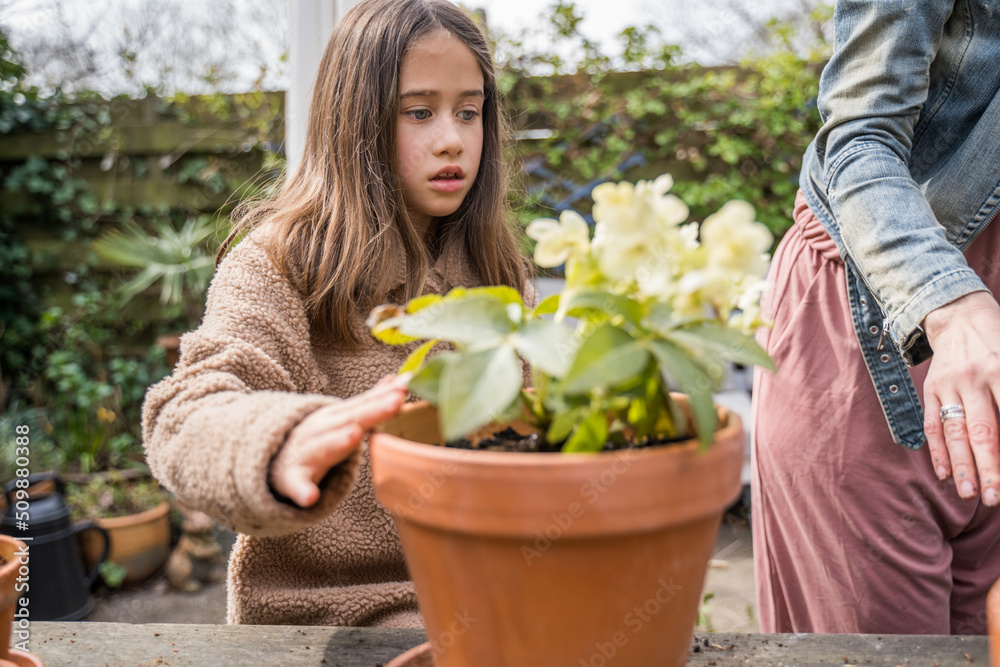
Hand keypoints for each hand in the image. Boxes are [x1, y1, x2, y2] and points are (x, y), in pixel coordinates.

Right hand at [269, 374, 409, 506]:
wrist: (267, 460)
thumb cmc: (315, 440)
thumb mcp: (341, 418)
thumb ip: (370, 401)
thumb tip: (398, 380)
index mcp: (334, 417)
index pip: (362, 405)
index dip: (384, 397)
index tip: (406, 388)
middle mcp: (319, 430)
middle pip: (347, 420)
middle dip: (372, 411)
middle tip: (396, 402)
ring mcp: (304, 453)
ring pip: (322, 447)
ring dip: (337, 441)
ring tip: (354, 435)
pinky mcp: (291, 479)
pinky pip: (296, 485)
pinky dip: (302, 490)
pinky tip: (310, 498)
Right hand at [922, 292, 999, 506]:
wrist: (960, 316)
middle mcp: (976, 379)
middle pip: (983, 431)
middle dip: (989, 468)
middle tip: (994, 498)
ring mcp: (950, 385)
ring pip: (955, 432)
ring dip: (962, 466)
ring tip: (968, 495)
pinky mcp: (932, 389)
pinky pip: (933, 424)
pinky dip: (938, 451)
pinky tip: (946, 473)